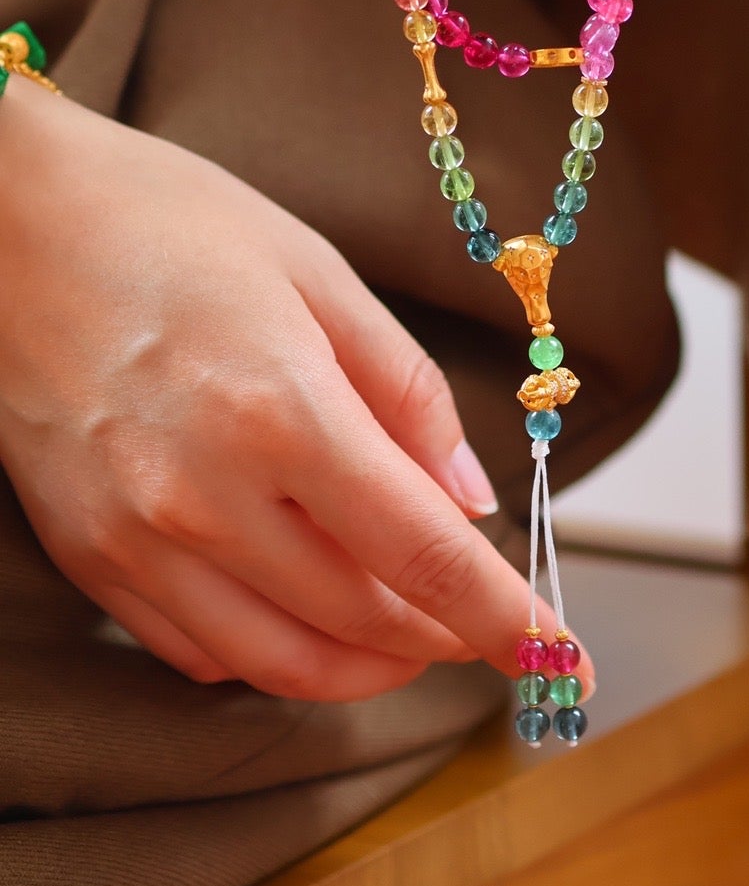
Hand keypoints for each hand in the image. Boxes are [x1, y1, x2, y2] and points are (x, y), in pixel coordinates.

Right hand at [0, 82, 584, 699]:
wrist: (11, 219)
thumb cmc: (171, 222)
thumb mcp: (318, 273)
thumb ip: (404, 392)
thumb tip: (470, 497)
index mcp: (281, 411)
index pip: (422, 555)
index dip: (501, 616)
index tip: (557, 654)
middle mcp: (203, 496)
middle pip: (361, 619)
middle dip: (444, 635)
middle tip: (484, 618)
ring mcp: (135, 539)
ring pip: (281, 660)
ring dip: (367, 665)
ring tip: (411, 633)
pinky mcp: (87, 556)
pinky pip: (197, 650)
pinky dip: (273, 650)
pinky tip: (307, 611)